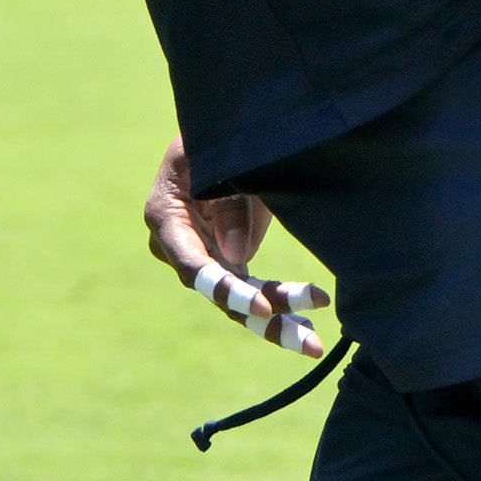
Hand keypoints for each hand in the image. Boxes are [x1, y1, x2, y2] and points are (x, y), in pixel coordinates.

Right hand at [143, 137, 328, 358]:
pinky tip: (310, 324)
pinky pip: (252, 291)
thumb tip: (239, 256)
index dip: (227, 289)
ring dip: (277, 324)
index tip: (263, 307)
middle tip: (305, 341)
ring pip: (237, 304)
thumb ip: (230, 203)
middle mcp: (179, 248)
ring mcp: (204, 260)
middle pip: (219, 295)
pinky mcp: (227, 263)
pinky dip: (280, 306)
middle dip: (265, 320)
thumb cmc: (212, 139)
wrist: (214, 136)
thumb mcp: (219, 159)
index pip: (194, 264)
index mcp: (166, 217)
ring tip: (315, 344)